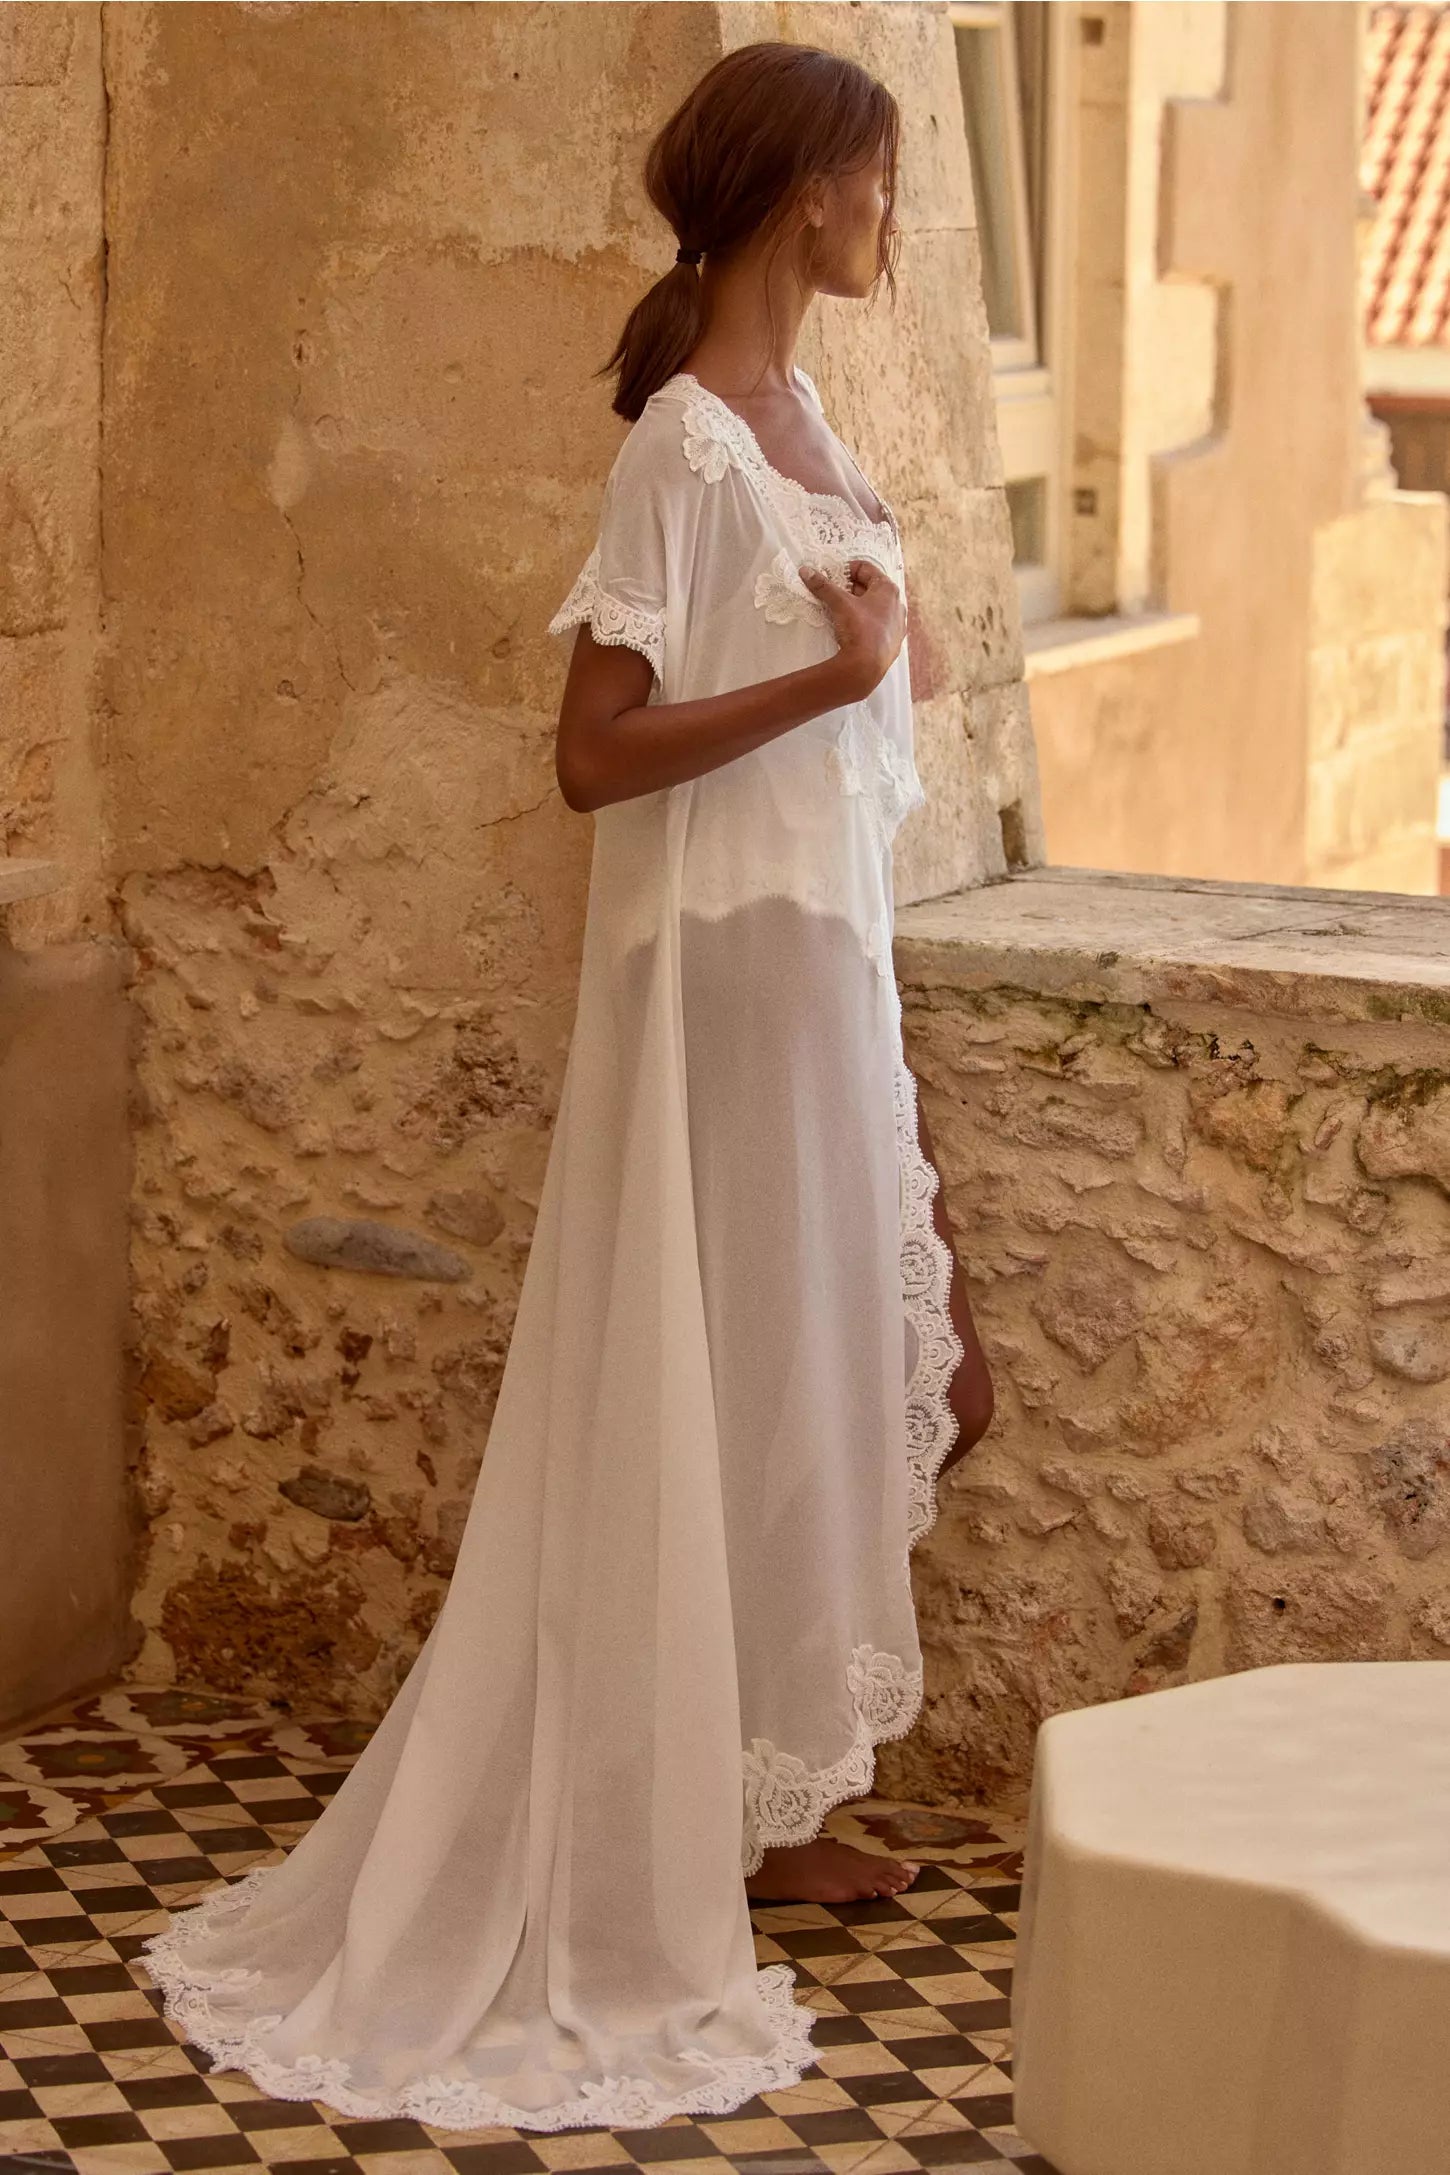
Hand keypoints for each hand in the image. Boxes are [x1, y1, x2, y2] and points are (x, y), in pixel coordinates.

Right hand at [798, 559, 905, 699]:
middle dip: (851, 589)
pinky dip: (865, 624)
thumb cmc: (860, 630)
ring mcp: (896, 626)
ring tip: (841, 612)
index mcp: (888, 590)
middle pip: (871, 588)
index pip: (867, 569)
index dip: (847, 569)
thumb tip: (807, 572)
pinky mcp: (892, 643)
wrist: (866, 667)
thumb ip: (823, 586)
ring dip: (858, 607)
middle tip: (834, 593)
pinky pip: (877, 627)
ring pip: (875, 609)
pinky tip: (853, 631)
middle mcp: (897, 606)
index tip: (834, 576)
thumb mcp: (839, 603)